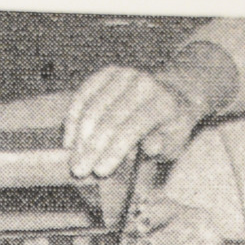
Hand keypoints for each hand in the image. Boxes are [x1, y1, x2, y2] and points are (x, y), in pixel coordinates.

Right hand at [64, 65, 204, 180]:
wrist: (171, 95)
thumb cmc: (170, 127)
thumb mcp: (175, 143)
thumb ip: (163, 145)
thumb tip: (151, 147)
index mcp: (163, 103)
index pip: (133, 128)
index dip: (114, 151)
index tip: (99, 172)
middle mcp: (144, 84)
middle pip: (110, 119)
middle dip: (92, 148)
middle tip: (78, 170)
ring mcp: (125, 75)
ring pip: (93, 107)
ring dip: (79, 136)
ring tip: (72, 159)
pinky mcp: (108, 73)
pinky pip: (84, 95)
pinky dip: (73, 118)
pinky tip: (69, 140)